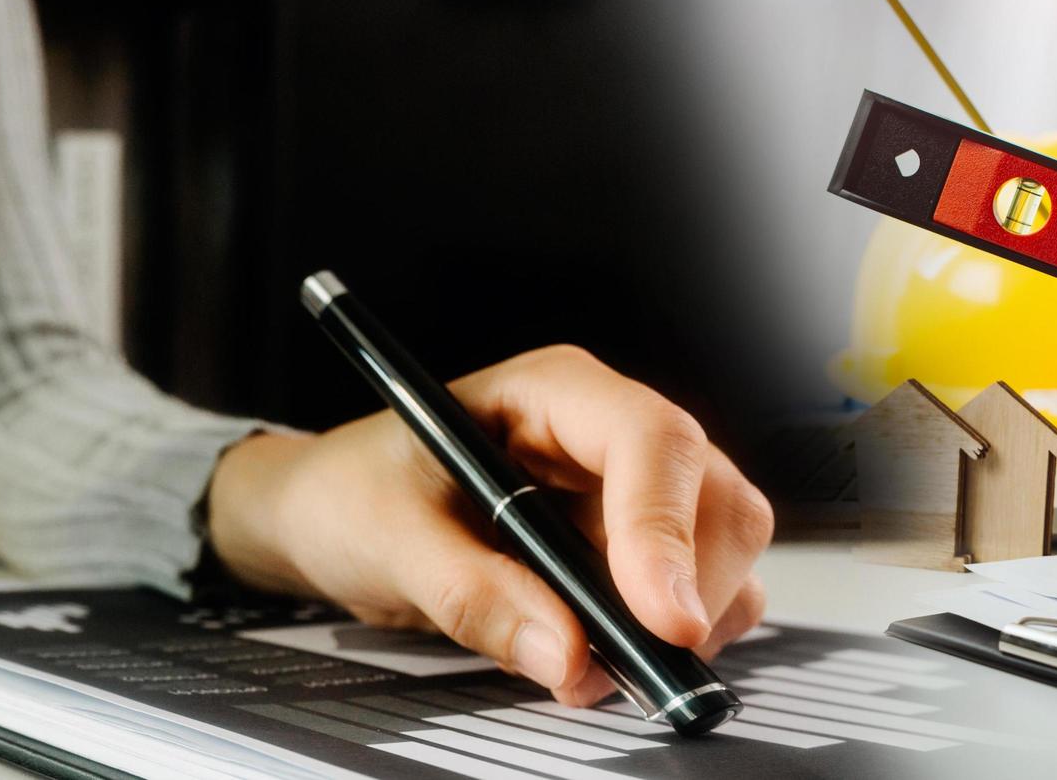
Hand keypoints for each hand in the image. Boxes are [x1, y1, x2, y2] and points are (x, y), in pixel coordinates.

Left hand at [205, 345, 774, 705]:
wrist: (332, 518)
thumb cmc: (354, 495)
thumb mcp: (386, 538)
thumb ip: (471, 592)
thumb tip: (564, 652)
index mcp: (555, 394)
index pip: (649, 440)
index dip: (663, 529)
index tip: (660, 619)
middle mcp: (610, 435)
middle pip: (713, 495)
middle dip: (688, 588)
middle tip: (625, 663)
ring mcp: (633, 495)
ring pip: (724, 549)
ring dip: (682, 622)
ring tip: (588, 663)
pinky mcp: (638, 553)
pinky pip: (698, 595)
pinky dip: (668, 641)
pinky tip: (596, 659)